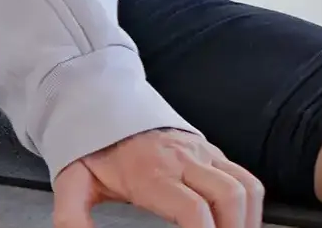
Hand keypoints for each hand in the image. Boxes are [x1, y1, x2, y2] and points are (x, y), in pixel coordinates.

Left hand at [54, 129, 260, 227]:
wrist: (101, 104)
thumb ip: (72, 215)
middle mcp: (182, 161)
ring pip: (246, 185)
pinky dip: (250, 201)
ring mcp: (201, 153)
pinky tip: (238, 220)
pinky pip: (245, 175)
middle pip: (229, 197)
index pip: (193, 209)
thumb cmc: (93, 148)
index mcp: (151, 173)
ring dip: (248, 218)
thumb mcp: (73, 182)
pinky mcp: (211, 150)